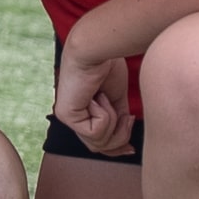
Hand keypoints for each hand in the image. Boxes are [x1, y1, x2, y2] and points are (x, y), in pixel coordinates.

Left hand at [52, 44, 137, 158]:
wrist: (97, 49)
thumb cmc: (107, 66)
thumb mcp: (117, 100)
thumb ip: (119, 120)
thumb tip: (126, 144)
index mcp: (82, 111)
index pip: (96, 142)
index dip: (116, 148)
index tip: (131, 148)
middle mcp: (72, 116)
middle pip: (98, 147)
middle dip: (119, 140)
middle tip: (128, 121)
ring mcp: (67, 117)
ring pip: (98, 143)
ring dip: (115, 124)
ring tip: (111, 101)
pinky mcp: (66, 115)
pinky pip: (95, 132)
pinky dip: (106, 116)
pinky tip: (99, 97)